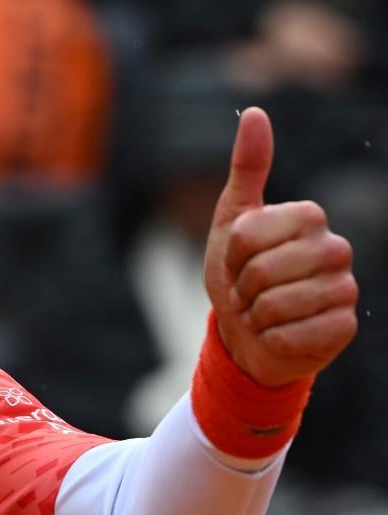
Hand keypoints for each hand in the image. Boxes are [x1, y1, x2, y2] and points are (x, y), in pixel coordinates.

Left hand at [202, 107, 357, 386]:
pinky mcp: (343, 327)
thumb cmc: (239, 275)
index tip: (237, 261)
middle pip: (262, 271)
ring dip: (255, 316)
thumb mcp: (232, 220)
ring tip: (262, 313)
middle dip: (241, 288)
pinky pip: (292, 335)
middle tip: (249, 292)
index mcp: (309, 217)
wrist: (248, 335)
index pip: (248, 235)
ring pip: (276, 305)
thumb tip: (256, 112)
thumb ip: (246, 169)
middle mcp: (336, 249)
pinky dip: (272, 339)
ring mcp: (345, 289)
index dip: (230, 255)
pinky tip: (279, 335)